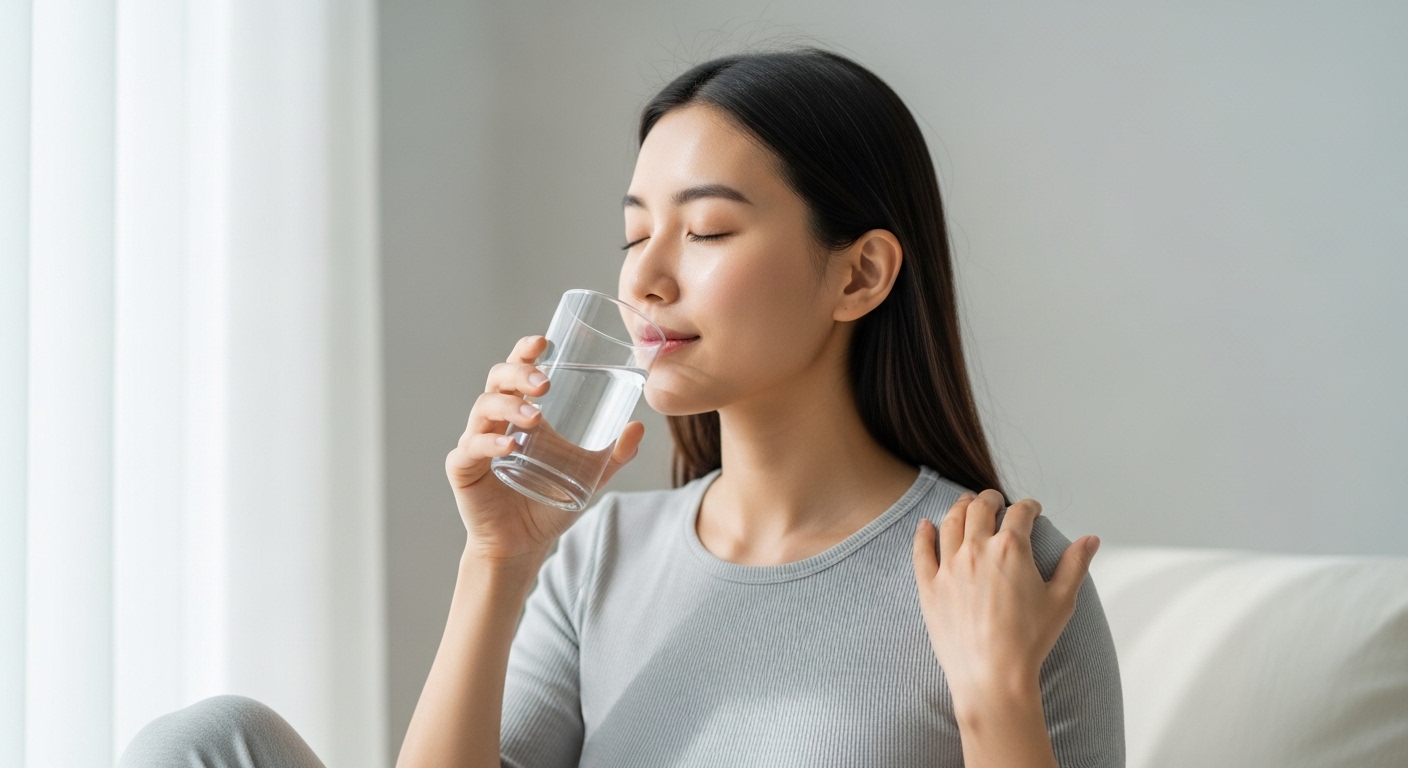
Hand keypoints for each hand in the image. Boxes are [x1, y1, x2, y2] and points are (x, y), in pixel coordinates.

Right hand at [445, 335, 645, 564]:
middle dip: (518, 373)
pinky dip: (489, 444)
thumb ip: (613, 455)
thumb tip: (639, 427)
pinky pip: (472, 448)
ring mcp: (476, 442)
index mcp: (520, 413)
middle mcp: (495, 421)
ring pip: (483, 408)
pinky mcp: (463, 468)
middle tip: (544, 382)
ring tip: (535, 417)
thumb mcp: (588, 477)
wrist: (523, 545)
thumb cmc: (549, 504)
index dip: (525, 351)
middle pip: (497, 381)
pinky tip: (510, 447)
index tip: (544, 341)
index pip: (517, 371)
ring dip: (509, 407)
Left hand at [911, 490, 1098, 708]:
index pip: (1020, 512)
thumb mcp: (1061, 600)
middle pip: (980, 508)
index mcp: (1012, 548)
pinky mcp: (929, 586)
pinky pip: (921, 551)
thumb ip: (1075, 564)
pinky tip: (924, 525)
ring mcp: (949, 566)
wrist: (992, 675)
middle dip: (990, 498)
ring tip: (965, 504)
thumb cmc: (1029, 641)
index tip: (1032, 509)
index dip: (1029, 506)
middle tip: (995, 499)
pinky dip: (922, 534)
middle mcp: (977, 549)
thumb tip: (1091, 539)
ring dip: (959, 507)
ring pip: (950, 522)